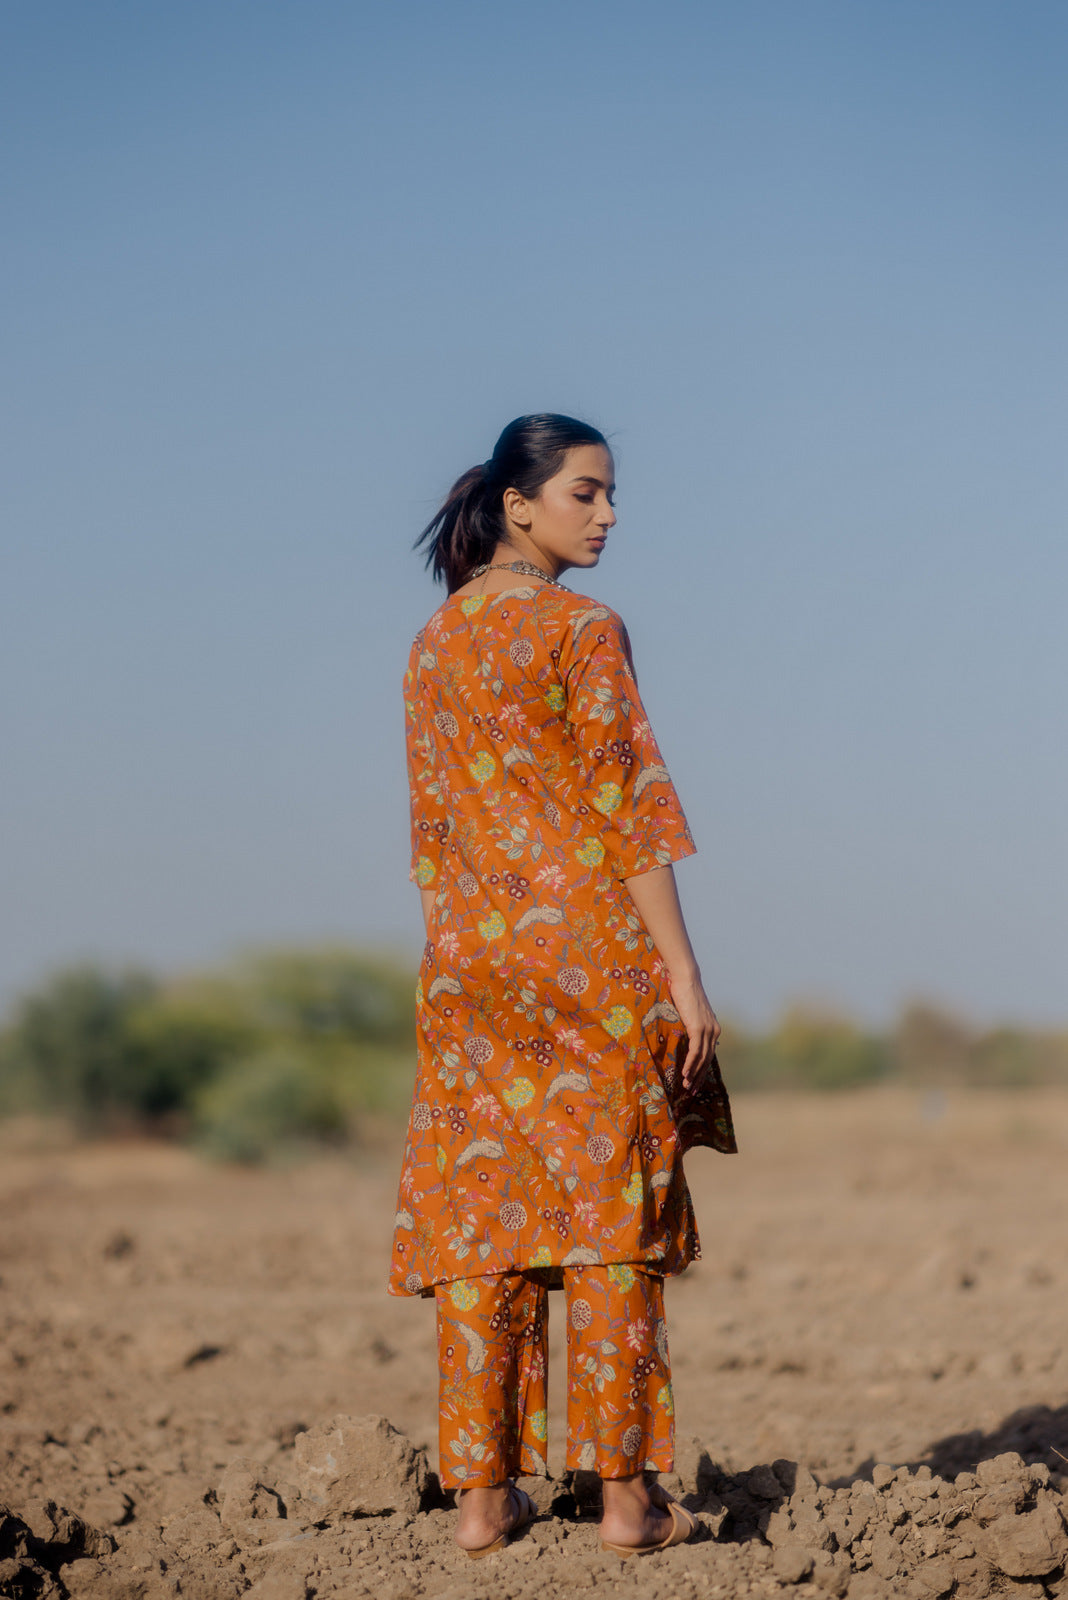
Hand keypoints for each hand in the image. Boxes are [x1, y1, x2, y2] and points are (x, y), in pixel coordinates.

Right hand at [667, 971, 720, 1093]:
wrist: (686, 979)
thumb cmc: (684, 993)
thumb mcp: (689, 1014)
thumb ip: (690, 1026)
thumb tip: (682, 1036)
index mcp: (713, 1029)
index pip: (709, 1055)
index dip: (702, 1071)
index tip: (695, 1083)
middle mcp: (714, 1031)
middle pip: (708, 1060)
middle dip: (700, 1078)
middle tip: (692, 1092)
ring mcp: (707, 1030)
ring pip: (702, 1058)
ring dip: (694, 1074)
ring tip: (686, 1087)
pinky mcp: (698, 1028)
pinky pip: (695, 1051)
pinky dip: (690, 1064)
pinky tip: (684, 1074)